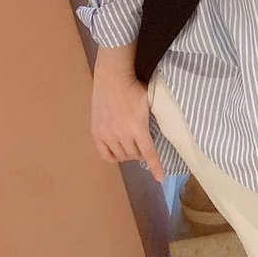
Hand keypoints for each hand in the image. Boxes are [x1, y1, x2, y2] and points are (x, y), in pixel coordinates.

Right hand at [90, 66, 164, 181]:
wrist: (112, 77)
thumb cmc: (135, 87)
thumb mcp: (149, 104)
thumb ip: (151, 121)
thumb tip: (155, 135)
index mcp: (138, 127)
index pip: (149, 153)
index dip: (156, 167)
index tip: (160, 178)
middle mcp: (122, 134)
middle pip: (134, 155)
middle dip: (140, 153)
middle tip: (142, 145)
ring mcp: (107, 134)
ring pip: (121, 156)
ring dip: (128, 154)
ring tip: (130, 145)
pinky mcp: (97, 132)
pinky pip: (105, 154)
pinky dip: (113, 157)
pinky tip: (117, 152)